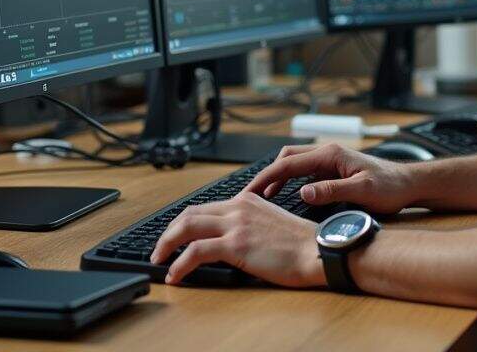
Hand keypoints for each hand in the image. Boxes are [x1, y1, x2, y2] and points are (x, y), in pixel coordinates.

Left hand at [149, 189, 323, 286]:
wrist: (317, 250)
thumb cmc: (302, 244)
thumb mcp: (272, 222)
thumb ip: (250, 223)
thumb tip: (231, 240)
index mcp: (247, 200)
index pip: (205, 207)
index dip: (184, 223)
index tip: (175, 236)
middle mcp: (238, 207)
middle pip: (189, 214)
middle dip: (168, 232)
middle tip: (160, 248)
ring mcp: (236, 224)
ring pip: (186, 228)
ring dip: (166, 245)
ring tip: (159, 261)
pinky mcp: (236, 244)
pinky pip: (195, 252)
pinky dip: (179, 264)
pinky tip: (175, 275)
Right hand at [247, 143, 417, 213]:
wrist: (409, 185)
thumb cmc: (390, 187)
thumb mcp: (361, 191)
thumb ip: (332, 191)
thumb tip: (304, 193)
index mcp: (331, 154)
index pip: (288, 163)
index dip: (266, 178)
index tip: (249, 192)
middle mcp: (328, 153)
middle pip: (287, 159)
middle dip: (267, 175)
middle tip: (251, 195)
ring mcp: (330, 161)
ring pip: (294, 165)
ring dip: (278, 178)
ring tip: (263, 198)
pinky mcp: (334, 170)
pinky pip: (304, 173)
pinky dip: (290, 182)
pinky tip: (286, 196)